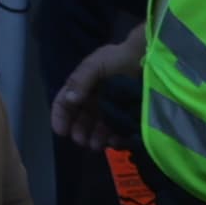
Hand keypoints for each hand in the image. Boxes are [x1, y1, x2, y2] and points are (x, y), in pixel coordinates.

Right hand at [53, 29, 147, 148]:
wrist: (146, 58)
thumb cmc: (117, 59)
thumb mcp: (95, 65)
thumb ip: (81, 80)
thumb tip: (70, 100)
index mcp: (81, 87)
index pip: (64, 103)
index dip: (60, 117)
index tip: (60, 131)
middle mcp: (92, 100)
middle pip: (80, 120)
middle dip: (78, 132)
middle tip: (81, 141)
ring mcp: (108, 109)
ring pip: (97, 128)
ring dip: (94, 138)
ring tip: (96, 145)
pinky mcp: (124, 116)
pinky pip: (117, 131)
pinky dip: (114, 138)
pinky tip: (114, 141)